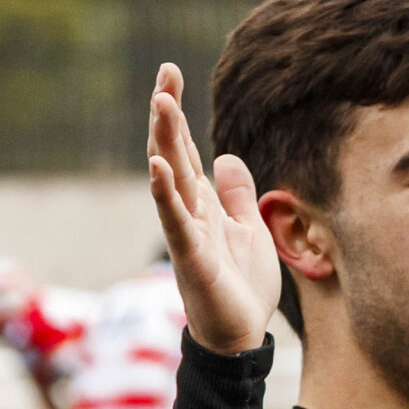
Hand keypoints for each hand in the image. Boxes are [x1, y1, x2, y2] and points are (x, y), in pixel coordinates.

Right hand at [147, 63, 279, 354]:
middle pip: (173, 153)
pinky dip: (165, 194)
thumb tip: (227, 157)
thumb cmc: (241, 284)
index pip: (184, 149)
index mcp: (202, 202)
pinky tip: (158, 167)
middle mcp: (188, 211)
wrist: (240, 335)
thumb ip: (237, 194)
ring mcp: (186, 232)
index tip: (170, 73)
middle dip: (168, 114)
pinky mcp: (191, 257)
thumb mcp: (249, 228)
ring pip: (170, 179)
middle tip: (164, 74)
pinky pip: (175, 221)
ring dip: (164, 141)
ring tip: (161, 104)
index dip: (178, 113)